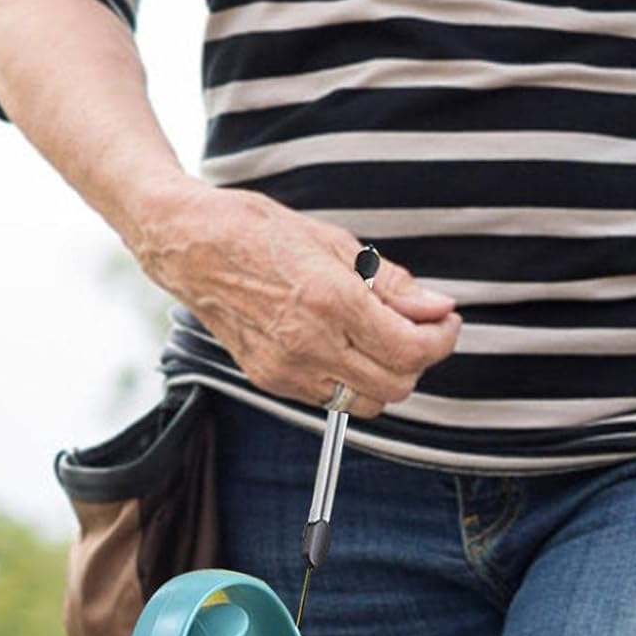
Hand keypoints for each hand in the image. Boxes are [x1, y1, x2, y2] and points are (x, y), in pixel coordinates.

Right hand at [127, 178, 460, 415]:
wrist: (189, 246)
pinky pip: (332, 401)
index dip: (441, 340)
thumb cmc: (259, 233)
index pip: (411, 350)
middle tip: (420, 329)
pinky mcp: (272, 382)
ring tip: (380, 340)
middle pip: (397, 385)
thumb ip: (392, 284)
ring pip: (368, 402)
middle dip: (419, 361)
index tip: (445, 322)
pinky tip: (344, 348)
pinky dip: (351, 382)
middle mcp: (310, 343)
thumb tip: (438, 307)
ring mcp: (289, 369)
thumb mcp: (335, 244)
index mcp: (332, 301)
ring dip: (387, 377)